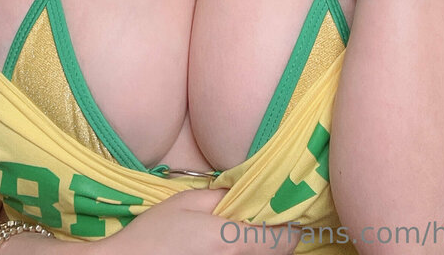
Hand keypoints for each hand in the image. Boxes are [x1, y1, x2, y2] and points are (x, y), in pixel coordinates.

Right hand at [101, 188, 299, 253]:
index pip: (283, 241)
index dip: (290, 228)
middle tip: (264, 220)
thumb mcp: (186, 201)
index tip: (288, 215)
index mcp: (230, 240)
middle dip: (274, 238)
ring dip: (257, 248)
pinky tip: (226, 247)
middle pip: (275, 254)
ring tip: (246, 231)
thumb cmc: (153, 233)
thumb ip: (221, 197)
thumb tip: (245, 194)